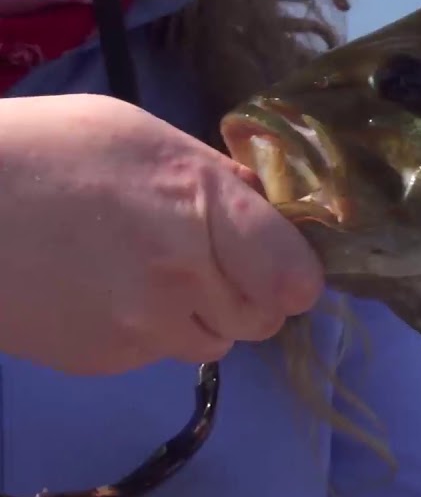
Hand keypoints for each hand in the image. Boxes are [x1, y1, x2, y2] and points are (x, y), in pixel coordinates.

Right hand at [0, 94, 323, 374]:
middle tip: (209, 259)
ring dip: (202, 314)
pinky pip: (158, 355)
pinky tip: (108, 291)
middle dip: (250, 292)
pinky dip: (150, 331)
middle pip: (264, 318)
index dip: (293, 271)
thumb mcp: (145, 136)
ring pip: (215, 342)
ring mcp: (143, 327)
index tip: (277, 258)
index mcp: (204, 207)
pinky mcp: (104, 360)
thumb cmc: (48, 151)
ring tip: (151, 272)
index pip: (297, 278)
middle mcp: (184, 276)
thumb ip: (215, 178)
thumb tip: (261, 206)